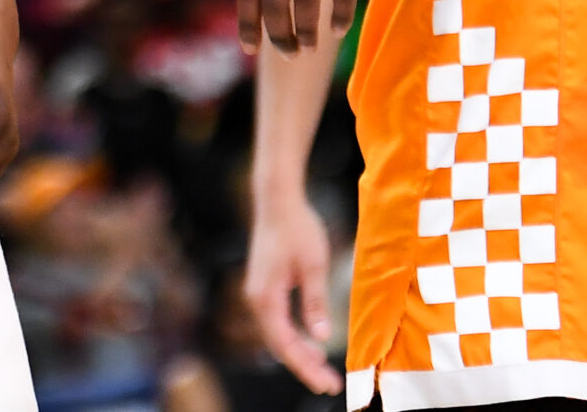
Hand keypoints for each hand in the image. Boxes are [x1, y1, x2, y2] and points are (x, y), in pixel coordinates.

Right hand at [245, 188, 338, 391]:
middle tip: (329, 385)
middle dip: (303, 366)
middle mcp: (257, 299)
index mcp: (266, 297)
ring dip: (299, 353)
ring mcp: (258, 293)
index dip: (305, 367)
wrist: (277, 201)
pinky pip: (277, 322)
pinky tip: (311, 343)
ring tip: (324, 369)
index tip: (326, 384)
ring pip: (277, 335)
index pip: (285, 344)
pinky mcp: (264, 287)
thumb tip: (320, 337)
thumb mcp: (314, 265)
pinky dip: (294, 337)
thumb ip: (315, 302)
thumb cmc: (297, 228)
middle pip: (278, 344)